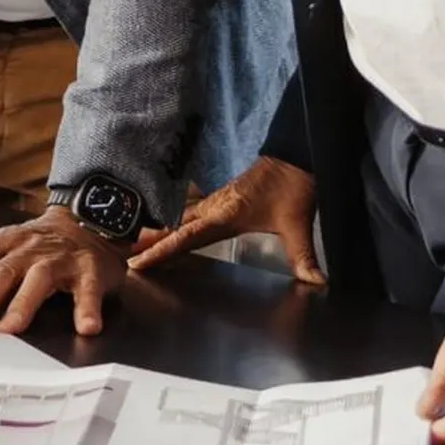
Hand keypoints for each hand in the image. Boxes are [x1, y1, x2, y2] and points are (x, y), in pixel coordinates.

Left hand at [0, 206, 126, 335]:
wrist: (86, 221)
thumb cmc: (39, 244)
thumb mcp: (2, 249)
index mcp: (3, 243)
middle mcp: (28, 248)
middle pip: (2, 272)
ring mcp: (60, 258)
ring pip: (39, 278)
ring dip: (23, 304)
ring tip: (10, 327)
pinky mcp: (90, 269)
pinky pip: (89, 289)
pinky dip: (87, 308)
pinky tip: (85, 327)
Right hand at [127, 155, 323, 286]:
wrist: (292, 161)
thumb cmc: (291, 189)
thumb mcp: (297, 225)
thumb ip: (304, 257)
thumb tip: (317, 283)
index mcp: (224, 216)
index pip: (186, 237)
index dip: (161, 250)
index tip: (140, 261)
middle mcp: (213, 209)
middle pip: (174, 228)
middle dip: (150, 243)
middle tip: (127, 257)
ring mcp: (215, 203)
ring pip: (180, 220)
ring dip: (160, 232)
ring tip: (138, 243)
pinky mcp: (221, 200)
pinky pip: (190, 213)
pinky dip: (176, 222)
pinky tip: (170, 225)